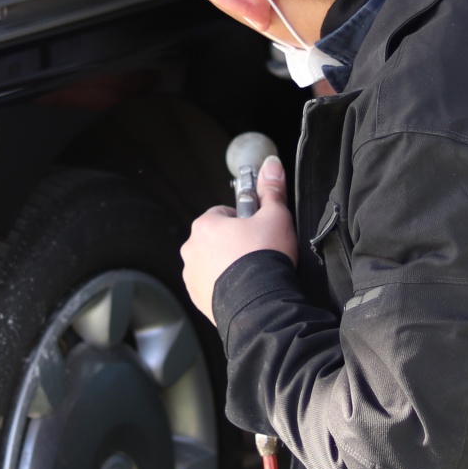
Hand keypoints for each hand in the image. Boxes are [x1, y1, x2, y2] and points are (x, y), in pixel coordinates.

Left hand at [182, 156, 296, 319]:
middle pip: (216, 238)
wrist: (261, 304)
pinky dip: (223, 285)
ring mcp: (192, 275)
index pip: (224, 213)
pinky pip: (209, 284)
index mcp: (205, 225)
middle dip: (234, 244)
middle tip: (257, 253)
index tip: (257, 232)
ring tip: (251, 272)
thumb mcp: (275, 217)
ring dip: (227, 265)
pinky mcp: (197, 297)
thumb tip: (272, 164)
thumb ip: (272, 190)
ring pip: (211, 262)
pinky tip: (243, 288)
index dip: (244, 221)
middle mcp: (191, 249)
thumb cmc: (265, 258)